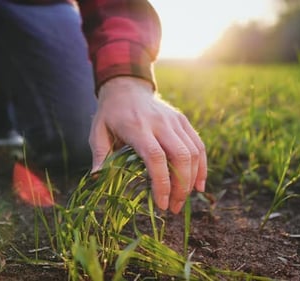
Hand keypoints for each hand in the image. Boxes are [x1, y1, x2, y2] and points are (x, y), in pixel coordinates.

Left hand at [89, 76, 206, 213]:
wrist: (126, 88)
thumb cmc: (110, 115)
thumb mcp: (98, 132)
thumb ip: (100, 155)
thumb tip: (98, 179)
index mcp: (137, 127)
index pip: (155, 157)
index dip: (162, 182)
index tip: (162, 204)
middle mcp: (160, 123)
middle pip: (180, 156)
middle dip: (180, 186)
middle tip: (173, 208)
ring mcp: (174, 121)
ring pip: (193, 152)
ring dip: (191, 180)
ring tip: (181, 201)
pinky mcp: (183, 121)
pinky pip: (198, 145)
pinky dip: (202, 167)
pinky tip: (198, 186)